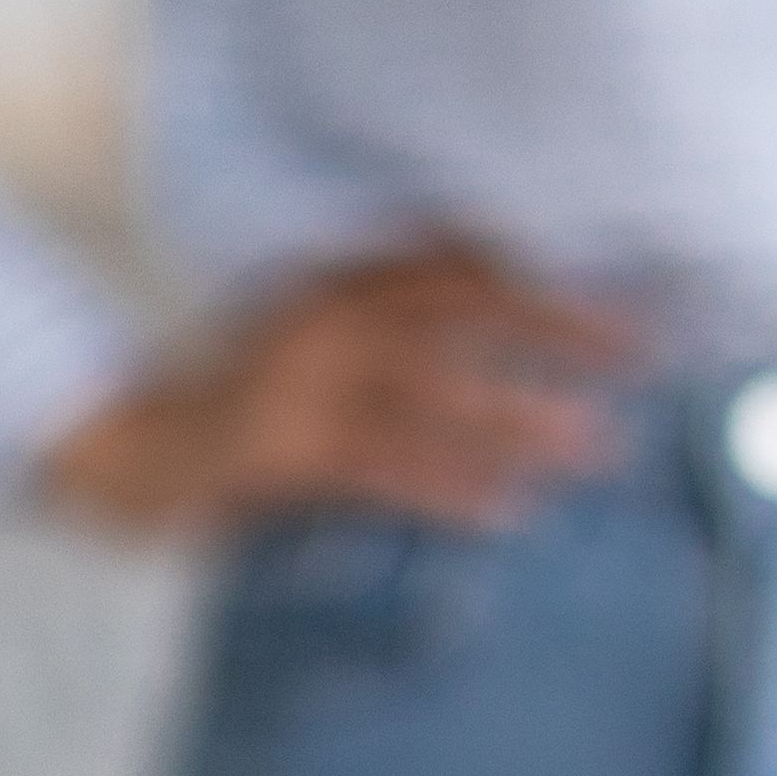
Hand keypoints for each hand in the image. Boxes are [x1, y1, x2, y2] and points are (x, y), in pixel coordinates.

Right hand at [31, 236, 635, 541]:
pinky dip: (447, 485)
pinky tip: (506, 510)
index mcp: (345, 283)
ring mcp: (300, 383)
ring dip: (519, 418)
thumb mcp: (326, 339)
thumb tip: (530, 324)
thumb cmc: (255, 398)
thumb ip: (408, 329)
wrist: (132, 446)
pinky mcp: (278, 451)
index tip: (632, 300)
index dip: (549, 277)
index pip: (462, 265)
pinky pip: (379, 468)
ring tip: (595, 443)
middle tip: (644, 354)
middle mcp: (328, 318)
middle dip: (556, 329)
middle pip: (460, 312)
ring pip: (430, 392)